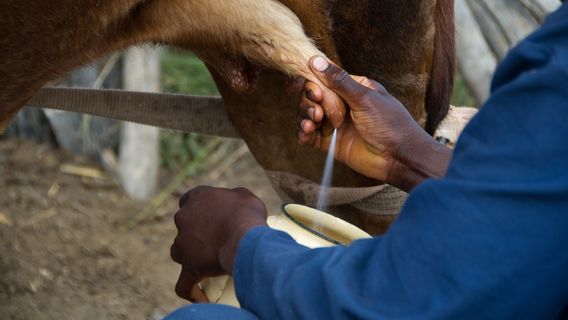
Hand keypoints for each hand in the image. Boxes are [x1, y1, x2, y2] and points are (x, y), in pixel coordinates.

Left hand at [170, 186, 267, 301]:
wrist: (244, 237)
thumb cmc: (247, 214)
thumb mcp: (244, 196)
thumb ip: (233, 197)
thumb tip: (235, 205)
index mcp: (197, 197)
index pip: (189, 200)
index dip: (197, 208)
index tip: (208, 215)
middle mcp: (184, 217)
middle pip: (184, 225)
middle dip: (195, 232)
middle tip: (215, 239)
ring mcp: (182, 243)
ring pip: (179, 251)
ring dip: (189, 255)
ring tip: (208, 263)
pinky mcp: (188, 265)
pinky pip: (183, 282)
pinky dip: (189, 289)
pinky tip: (198, 295)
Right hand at [297, 57, 451, 190]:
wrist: (400, 158)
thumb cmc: (390, 124)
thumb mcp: (365, 98)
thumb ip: (339, 81)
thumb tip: (316, 61)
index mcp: (352, 88)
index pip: (324, 79)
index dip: (312, 83)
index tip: (314, 92)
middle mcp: (341, 104)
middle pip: (312, 97)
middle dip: (309, 102)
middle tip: (318, 112)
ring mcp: (335, 124)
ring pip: (308, 115)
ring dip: (304, 116)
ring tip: (312, 123)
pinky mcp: (330, 143)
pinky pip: (309, 135)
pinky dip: (303, 133)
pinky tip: (306, 133)